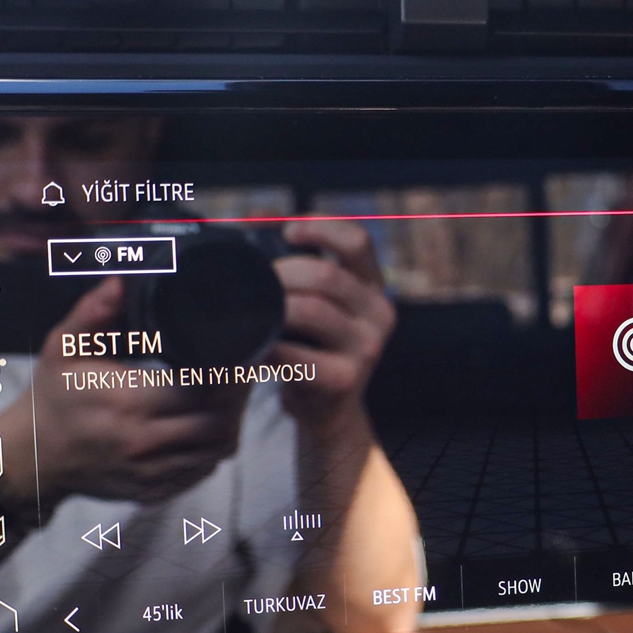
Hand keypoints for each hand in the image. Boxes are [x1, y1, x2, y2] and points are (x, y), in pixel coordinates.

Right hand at [0, 277, 249, 508]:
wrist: (31, 456)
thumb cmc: (53, 397)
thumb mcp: (64, 346)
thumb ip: (94, 311)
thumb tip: (123, 281)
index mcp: (128, 401)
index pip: (203, 388)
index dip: (231, 372)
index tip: (242, 352)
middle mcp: (143, 442)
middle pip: (220, 420)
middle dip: (239, 394)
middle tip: (243, 370)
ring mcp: (150, 472)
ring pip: (218, 449)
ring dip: (232, 421)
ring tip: (230, 395)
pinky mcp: (152, 491)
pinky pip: (202, 471)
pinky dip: (213, 447)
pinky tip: (210, 424)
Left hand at [271, 221, 395, 431]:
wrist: (329, 411)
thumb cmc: (316, 349)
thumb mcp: (324, 306)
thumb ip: (304, 268)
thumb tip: (255, 221)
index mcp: (374, 287)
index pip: (357, 241)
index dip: (320, 227)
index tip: (287, 231)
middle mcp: (380, 314)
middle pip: (326, 274)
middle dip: (282, 273)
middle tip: (254, 284)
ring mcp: (366, 348)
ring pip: (311, 310)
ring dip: (273, 308)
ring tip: (252, 313)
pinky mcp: (345, 380)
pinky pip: (296, 354)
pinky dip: (268, 348)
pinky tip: (256, 347)